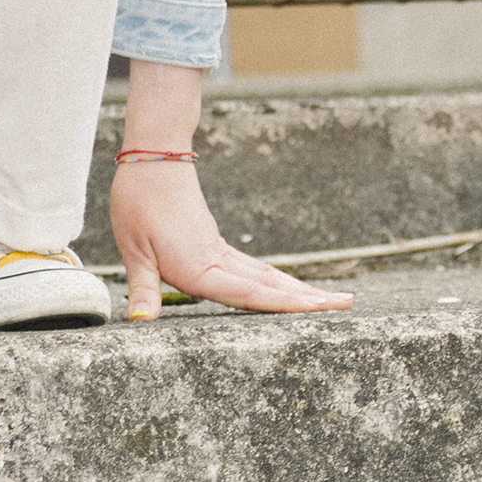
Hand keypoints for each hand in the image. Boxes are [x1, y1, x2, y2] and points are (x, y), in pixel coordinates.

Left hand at [111, 155, 353, 323]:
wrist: (152, 159)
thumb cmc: (139, 202)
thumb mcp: (133, 249)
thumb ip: (142, 288)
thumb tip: (140, 322)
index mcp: (200, 266)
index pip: (249, 292)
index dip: (285, 304)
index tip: (320, 309)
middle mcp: (218, 260)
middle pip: (272, 284)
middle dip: (310, 297)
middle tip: (348, 304)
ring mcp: (221, 251)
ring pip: (268, 275)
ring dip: (299, 289)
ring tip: (331, 299)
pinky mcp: (216, 245)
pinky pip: (254, 269)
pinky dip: (276, 281)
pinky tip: (286, 288)